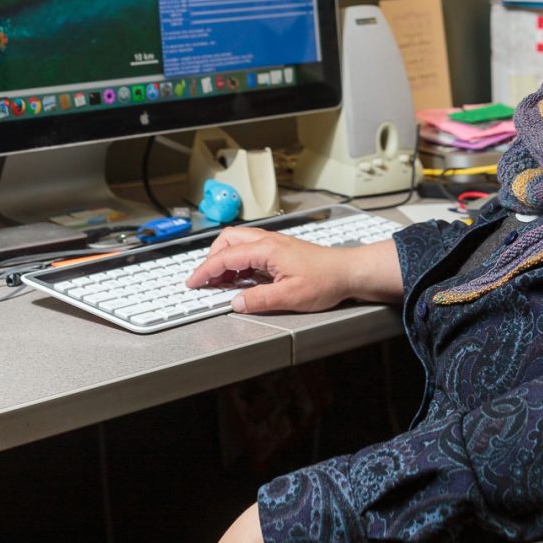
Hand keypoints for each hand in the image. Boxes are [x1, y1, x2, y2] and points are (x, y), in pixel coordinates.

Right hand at [187, 227, 403, 313]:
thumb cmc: (326, 280)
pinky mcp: (282, 250)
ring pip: (239, 242)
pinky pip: (251, 249)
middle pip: (227, 240)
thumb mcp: (290, 297)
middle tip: (206, 280)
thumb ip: (259, 300)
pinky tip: (242, 278)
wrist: (349, 272)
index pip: (225, 257)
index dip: (205, 271)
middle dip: (212, 258)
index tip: (193, 282)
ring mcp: (275, 244)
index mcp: (267, 250)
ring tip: (222, 281)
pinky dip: (239, 261)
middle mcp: (269, 242)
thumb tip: (235, 303)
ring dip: (225, 259)